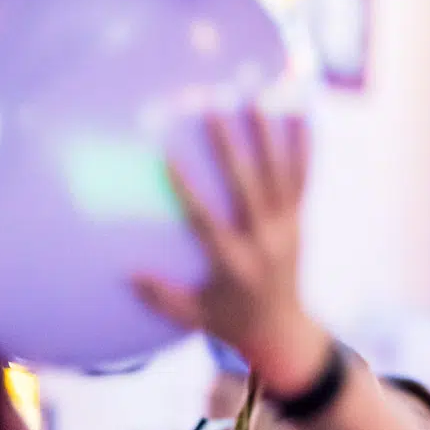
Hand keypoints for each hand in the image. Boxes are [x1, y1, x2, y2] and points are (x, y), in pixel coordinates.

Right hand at [134, 111, 326, 392]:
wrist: (285, 331)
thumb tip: (125, 273)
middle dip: (231, 147)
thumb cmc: (229, 322)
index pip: (206, 219)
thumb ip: (161, 295)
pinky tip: (301, 115)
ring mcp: (286, 227)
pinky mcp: (300, 220)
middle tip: (214, 108)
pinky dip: (304, 148)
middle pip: (247, 186)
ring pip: (280, 175)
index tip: (166, 155)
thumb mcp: (192, 316)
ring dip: (269, 136)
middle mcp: (264, 240)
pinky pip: (304, 179)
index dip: (186, 188)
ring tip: (258, 98)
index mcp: (233, 262)